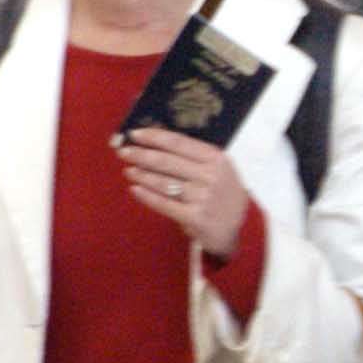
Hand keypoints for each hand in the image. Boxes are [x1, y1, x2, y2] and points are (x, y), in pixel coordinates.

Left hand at [117, 128, 249, 257]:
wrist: (238, 229)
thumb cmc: (223, 195)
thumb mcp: (219, 170)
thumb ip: (196, 156)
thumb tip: (158, 142)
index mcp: (216, 158)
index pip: (179, 142)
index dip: (154, 137)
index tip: (134, 134)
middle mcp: (211, 176)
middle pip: (168, 161)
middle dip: (142, 155)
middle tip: (124, 152)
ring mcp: (204, 197)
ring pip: (164, 182)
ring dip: (142, 175)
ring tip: (129, 171)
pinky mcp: (196, 217)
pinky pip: (165, 204)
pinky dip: (147, 196)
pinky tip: (135, 189)